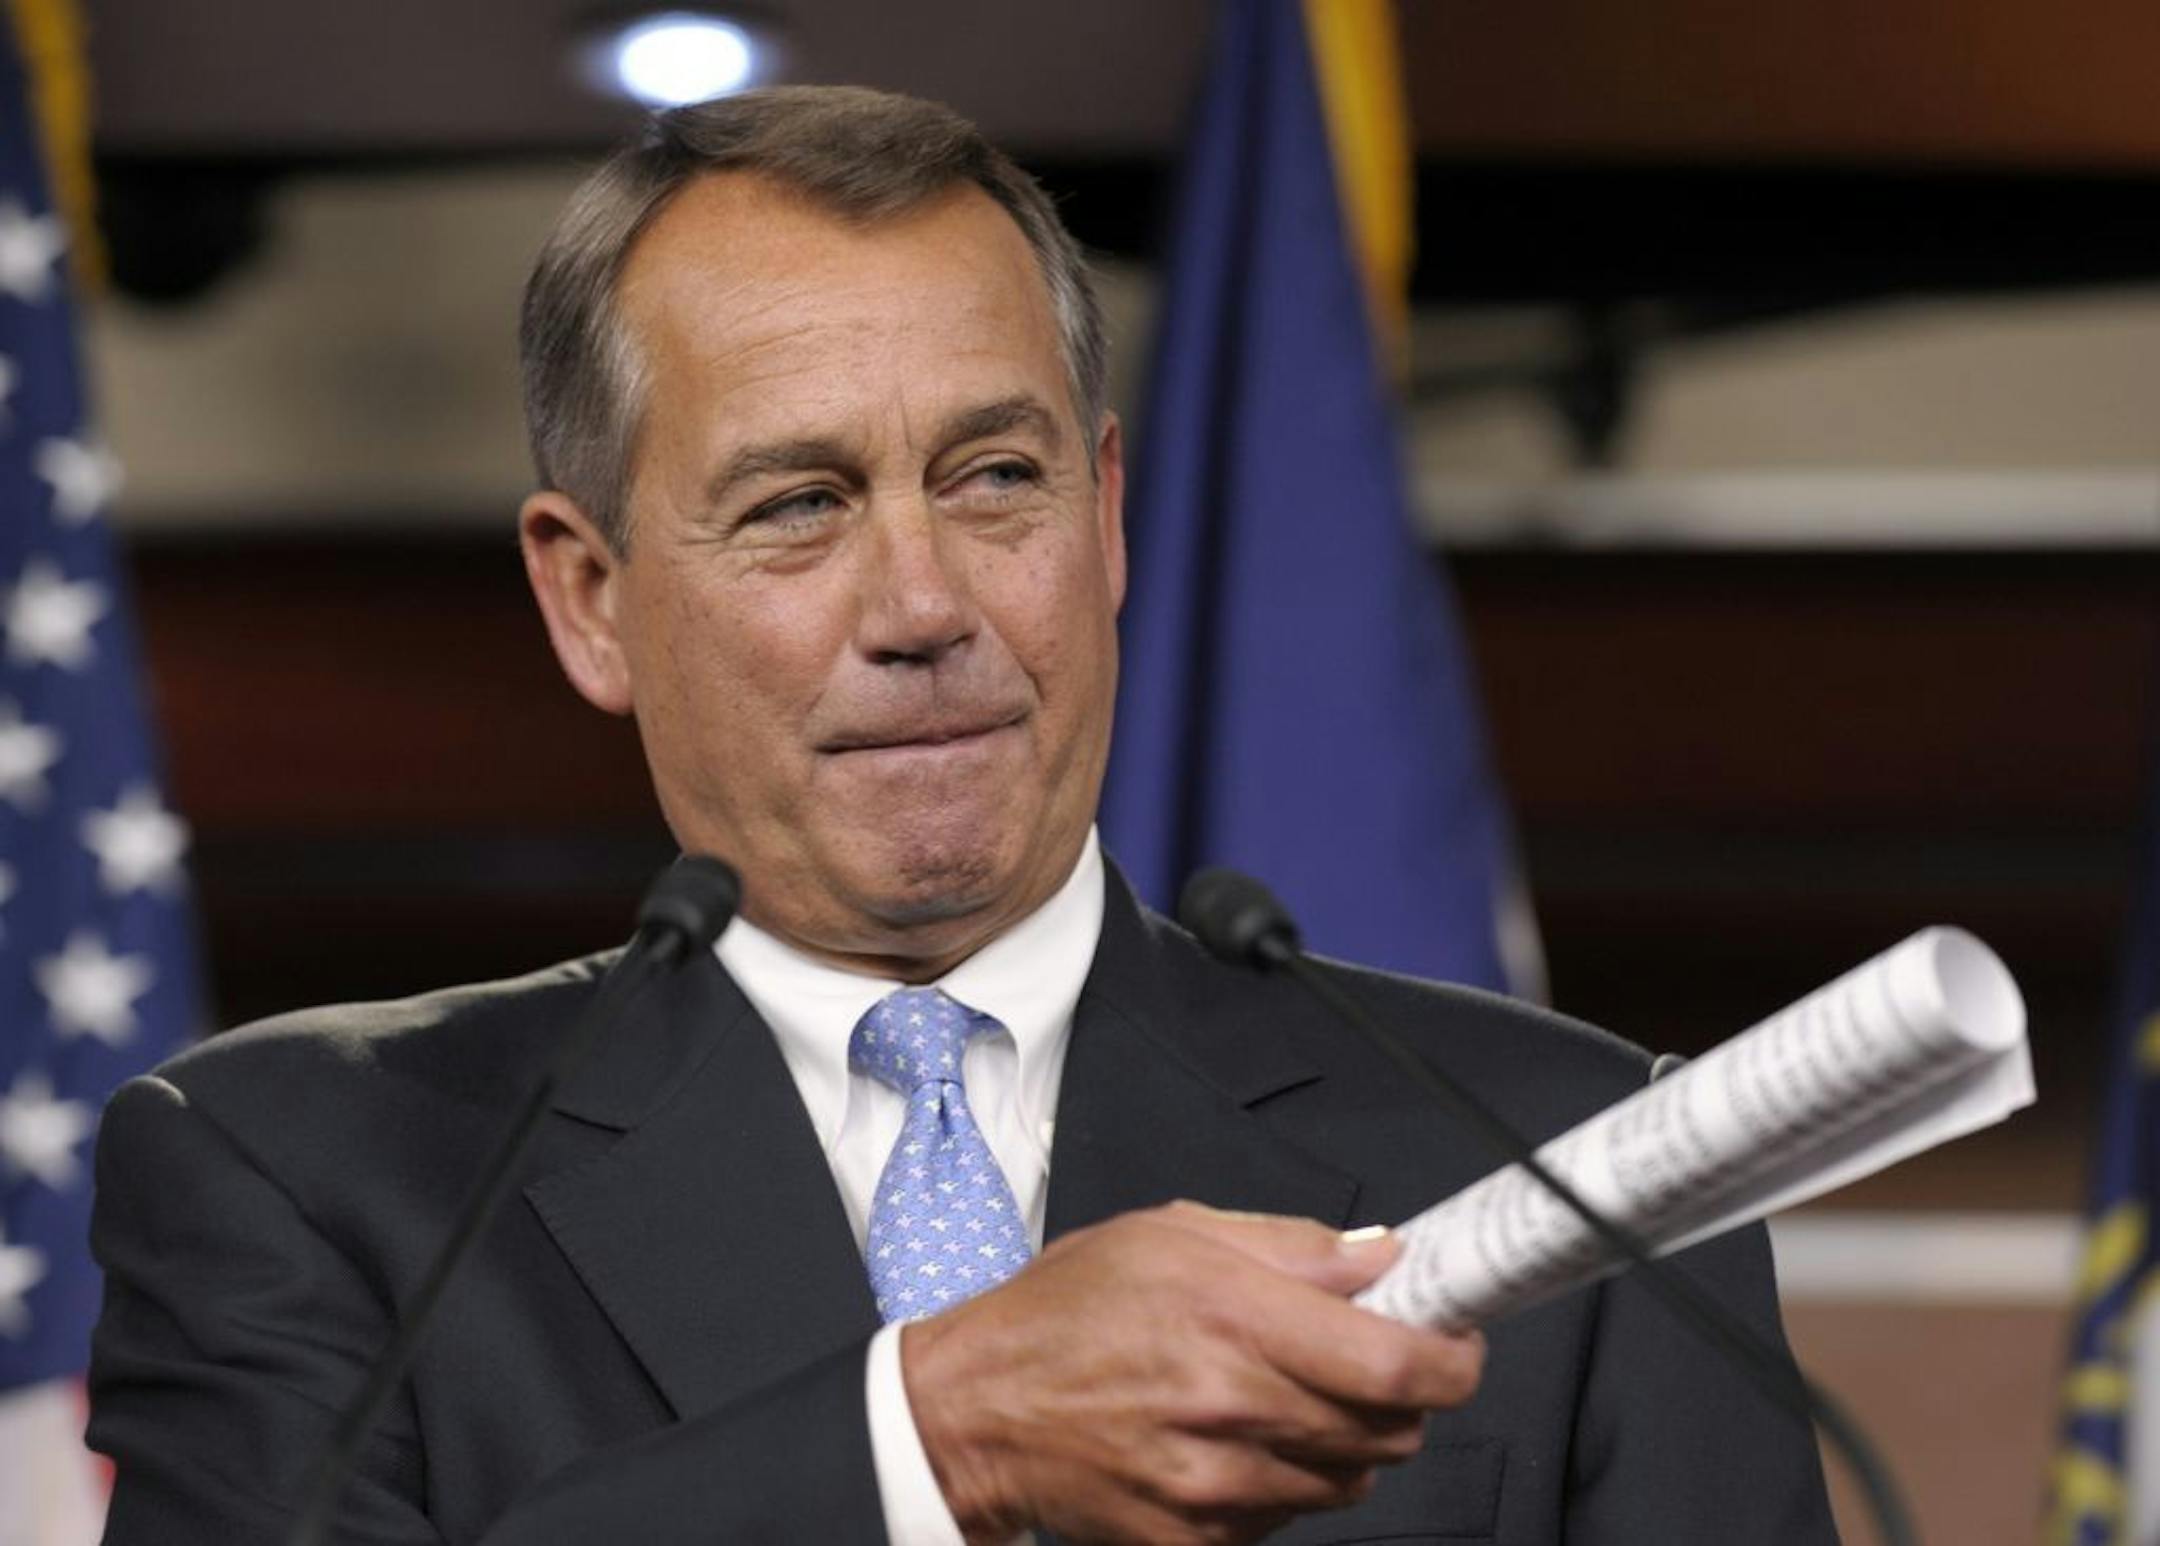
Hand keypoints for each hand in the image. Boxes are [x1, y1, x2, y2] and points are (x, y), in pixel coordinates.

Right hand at [900, 1200, 1484, 1545]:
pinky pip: (1289, 1518)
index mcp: (1233, 1317)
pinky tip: (1238, 1443)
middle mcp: (1232, 1407)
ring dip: (1343, 1441)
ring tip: (1282, 1398)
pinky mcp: (1196, 1541)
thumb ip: (1292, 1247)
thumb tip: (1384, 1259)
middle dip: (1398, 1395)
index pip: (1397, 1365)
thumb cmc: (1066, 1311)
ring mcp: (1215, 1486)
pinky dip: (1286, 1483)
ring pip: (1350, 1480)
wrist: (976, 1408)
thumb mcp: (1172, 1235)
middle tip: (1362, 1362)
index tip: (1457, 1342)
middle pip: (1391, 1430)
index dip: (1453, 1359)